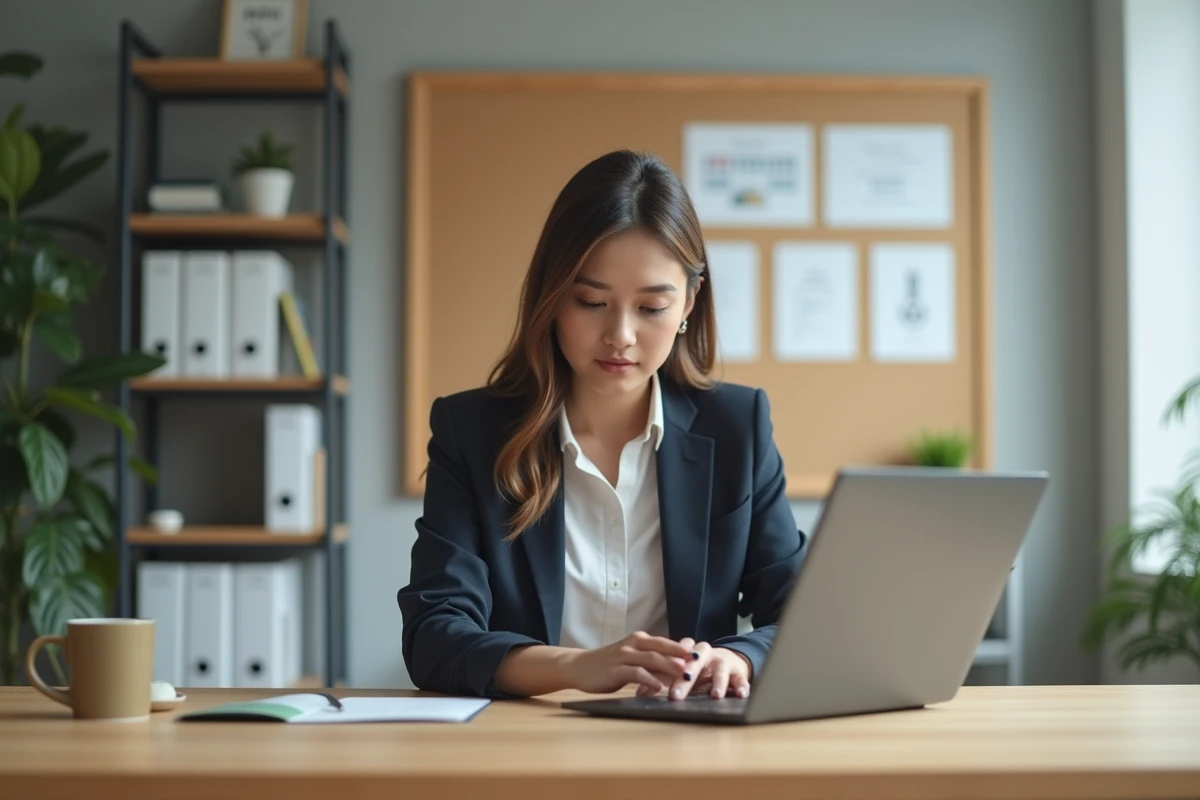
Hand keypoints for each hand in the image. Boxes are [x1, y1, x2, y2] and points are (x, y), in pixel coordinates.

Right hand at [564, 631, 693, 693]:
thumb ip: (651, 662)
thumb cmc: (609, 665)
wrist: (579, 667)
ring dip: (669, 667)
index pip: (665, 643)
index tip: (701, 656)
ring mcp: (623, 656)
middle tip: (698, 664)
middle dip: (681, 655)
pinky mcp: (615, 670)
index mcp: (639, 640)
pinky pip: (635, 672)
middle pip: (661, 648)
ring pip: (651, 658)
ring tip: (684, 675)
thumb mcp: (632, 660)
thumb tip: (678, 668)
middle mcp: (632, 644)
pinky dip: (649, 679)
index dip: (683, 649)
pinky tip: (659, 686)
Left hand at [637, 638, 750, 699]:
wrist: (727, 661)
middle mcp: (704, 654)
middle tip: (676, 695)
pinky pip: (741, 678)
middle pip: (694, 663)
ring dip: (718, 682)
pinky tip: (741, 695)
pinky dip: (742, 685)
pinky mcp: (738, 671)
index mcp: (687, 653)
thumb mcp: (680, 673)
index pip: (673, 658)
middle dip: (685, 679)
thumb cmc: (698, 669)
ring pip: (720, 669)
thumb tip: (639, 692)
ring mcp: (722, 662)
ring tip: (715, 695)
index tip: (653, 685)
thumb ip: (661, 679)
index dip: (662, 671)